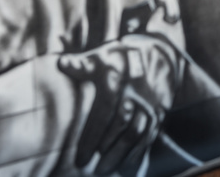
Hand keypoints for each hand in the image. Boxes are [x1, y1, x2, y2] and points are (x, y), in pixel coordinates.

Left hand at [58, 34, 181, 174]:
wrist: (158, 55)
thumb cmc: (119, 59)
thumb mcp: (101, 57)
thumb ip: (81, 64)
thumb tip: (61, 64)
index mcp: (117, 78)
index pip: (105, 110)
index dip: (93, 135)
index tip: (80, 155)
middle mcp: (135, 92)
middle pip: (121, 125)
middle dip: (104, 148)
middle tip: (88, 166)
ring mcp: (149, 103)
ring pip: (136, 132)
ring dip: (120, 154)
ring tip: (103, 169)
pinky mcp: (158, 113)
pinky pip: (149, 135)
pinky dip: (138, 153)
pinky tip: (126, 166)